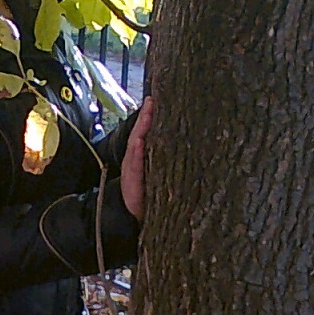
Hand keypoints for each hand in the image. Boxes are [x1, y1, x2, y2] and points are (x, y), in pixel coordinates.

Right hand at [120, 95, 152, 221]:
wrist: (130, 214)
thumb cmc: (146, 193)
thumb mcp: (156, 173)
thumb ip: (162, 158)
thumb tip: (183, 144)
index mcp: (143, 154)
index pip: (146, 132)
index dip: (150, 116)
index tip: (157, 99)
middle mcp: (136, 157)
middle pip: (140, 132)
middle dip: (146, 116)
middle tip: (152, 100)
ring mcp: (132, 167)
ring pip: (136, 143)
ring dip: (141, 128)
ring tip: (147, 113)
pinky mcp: (132, 178)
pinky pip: (134, 163)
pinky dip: (136, 152)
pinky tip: (139, 141)